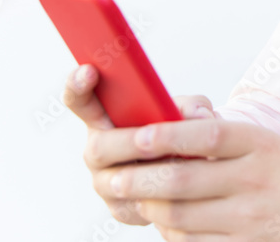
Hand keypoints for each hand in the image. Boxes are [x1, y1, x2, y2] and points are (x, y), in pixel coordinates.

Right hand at [62, 63, 216, 225]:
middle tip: (150, 138)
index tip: (89, 71)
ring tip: (175, 163)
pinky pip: (136, 206)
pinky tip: (179, 191)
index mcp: (104, 118)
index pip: (80, 100)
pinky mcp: (122, 209)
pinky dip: (160, 198)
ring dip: (147, 172)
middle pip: (99, 147)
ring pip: (117, 181)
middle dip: (127, 142)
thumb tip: (201, 117)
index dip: (79, 86)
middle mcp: (98, 150)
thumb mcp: (185, 110)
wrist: (188, 171)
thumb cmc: (176, 130)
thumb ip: (192, 106)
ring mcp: (106, 182)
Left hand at [103, 117, 279, 240]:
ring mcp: (249, 219)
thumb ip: (216, 137)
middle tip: (112, 177)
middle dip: (138, 179)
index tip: (136, 136)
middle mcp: (255, 180)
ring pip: (178, 216)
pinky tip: (161, 219)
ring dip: (147, 207)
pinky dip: (168, 231)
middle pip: (182, 181)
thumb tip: (159, 127)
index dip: (167, 136)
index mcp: (258, 143)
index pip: (206, 134)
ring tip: (132, 196)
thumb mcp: (261, 144)